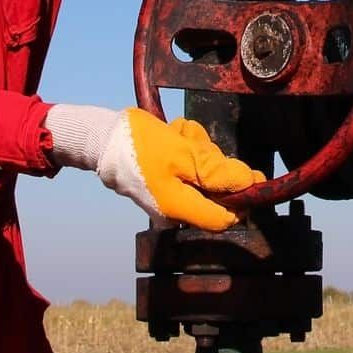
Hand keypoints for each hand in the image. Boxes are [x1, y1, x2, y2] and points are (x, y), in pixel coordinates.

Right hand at [45, 104, 263, 230]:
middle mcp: (175, 212)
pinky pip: (187, 170)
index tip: (245, 170)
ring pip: (202, 175)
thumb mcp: (184, 154)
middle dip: (212, 161)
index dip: (241, 196)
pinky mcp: (163, 185)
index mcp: (180, 209)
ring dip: (198, 150)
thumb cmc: (141, 145)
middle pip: (215, 192)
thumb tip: (250, 184)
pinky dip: (185, 151)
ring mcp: (168, 199)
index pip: (226, 217)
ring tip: (177, 134)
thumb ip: (217, 173)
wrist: (102, 139)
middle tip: (195, 141)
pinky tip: (171, 137)